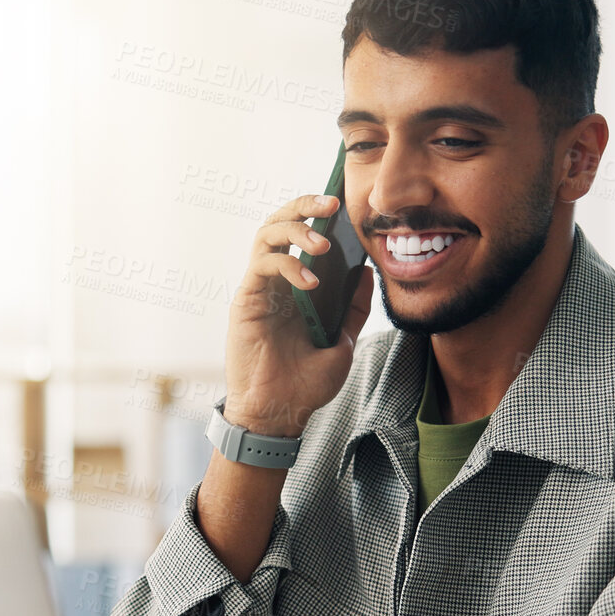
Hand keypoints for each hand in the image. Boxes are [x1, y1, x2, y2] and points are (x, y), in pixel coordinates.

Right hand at [222, 194, 376, 437]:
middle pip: (281, 223)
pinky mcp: (247, 298)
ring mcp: (260, 287)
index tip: (345, 205)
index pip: (305, 236)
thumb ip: (353, 308)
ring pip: (267, 233)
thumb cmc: (306, 384)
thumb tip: (367, 271)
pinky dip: (289, 265)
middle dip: (305, 205)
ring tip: (322, 244)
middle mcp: (276, 281)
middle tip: (331, 203)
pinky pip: (263, 264)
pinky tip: (310, 284)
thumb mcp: (343, 342)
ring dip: (296, 230)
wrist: (280, 413)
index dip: (320, 215)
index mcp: (298, 287)